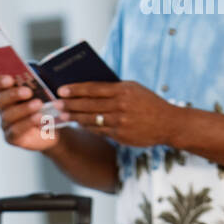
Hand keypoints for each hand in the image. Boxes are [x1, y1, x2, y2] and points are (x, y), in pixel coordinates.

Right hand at [0, 75, 62, 151]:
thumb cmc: (45, 105)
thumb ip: (35, 84)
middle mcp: (2, 108)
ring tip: (38, 104)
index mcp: (5, 93)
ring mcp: (5, 124)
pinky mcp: (12, 137)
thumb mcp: (42, 91)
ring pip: (8, 115)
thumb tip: (34, 77)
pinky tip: (39, 117)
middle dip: (13, 94)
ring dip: (24, 109)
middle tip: (28, 92)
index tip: (10, 79)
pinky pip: (16, 130)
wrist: (52, 128)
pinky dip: (28, 122)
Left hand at [56, 81, 175, 146]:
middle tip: (56, 104)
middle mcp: (120, 105)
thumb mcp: (134, 89)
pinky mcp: (120, 135)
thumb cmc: (148, 103)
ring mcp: (120, 121)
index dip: (76, 89)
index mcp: (123, 90)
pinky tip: (78, 125)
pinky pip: (99, 131)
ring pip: (91, 119)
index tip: (61, 90)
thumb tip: (90, 90)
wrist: (168, 123)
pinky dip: (87, 128)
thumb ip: (114, 89)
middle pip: (89, 105)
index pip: (94, 88)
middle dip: (70, 104)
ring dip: (74, 118)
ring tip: (62, 116)